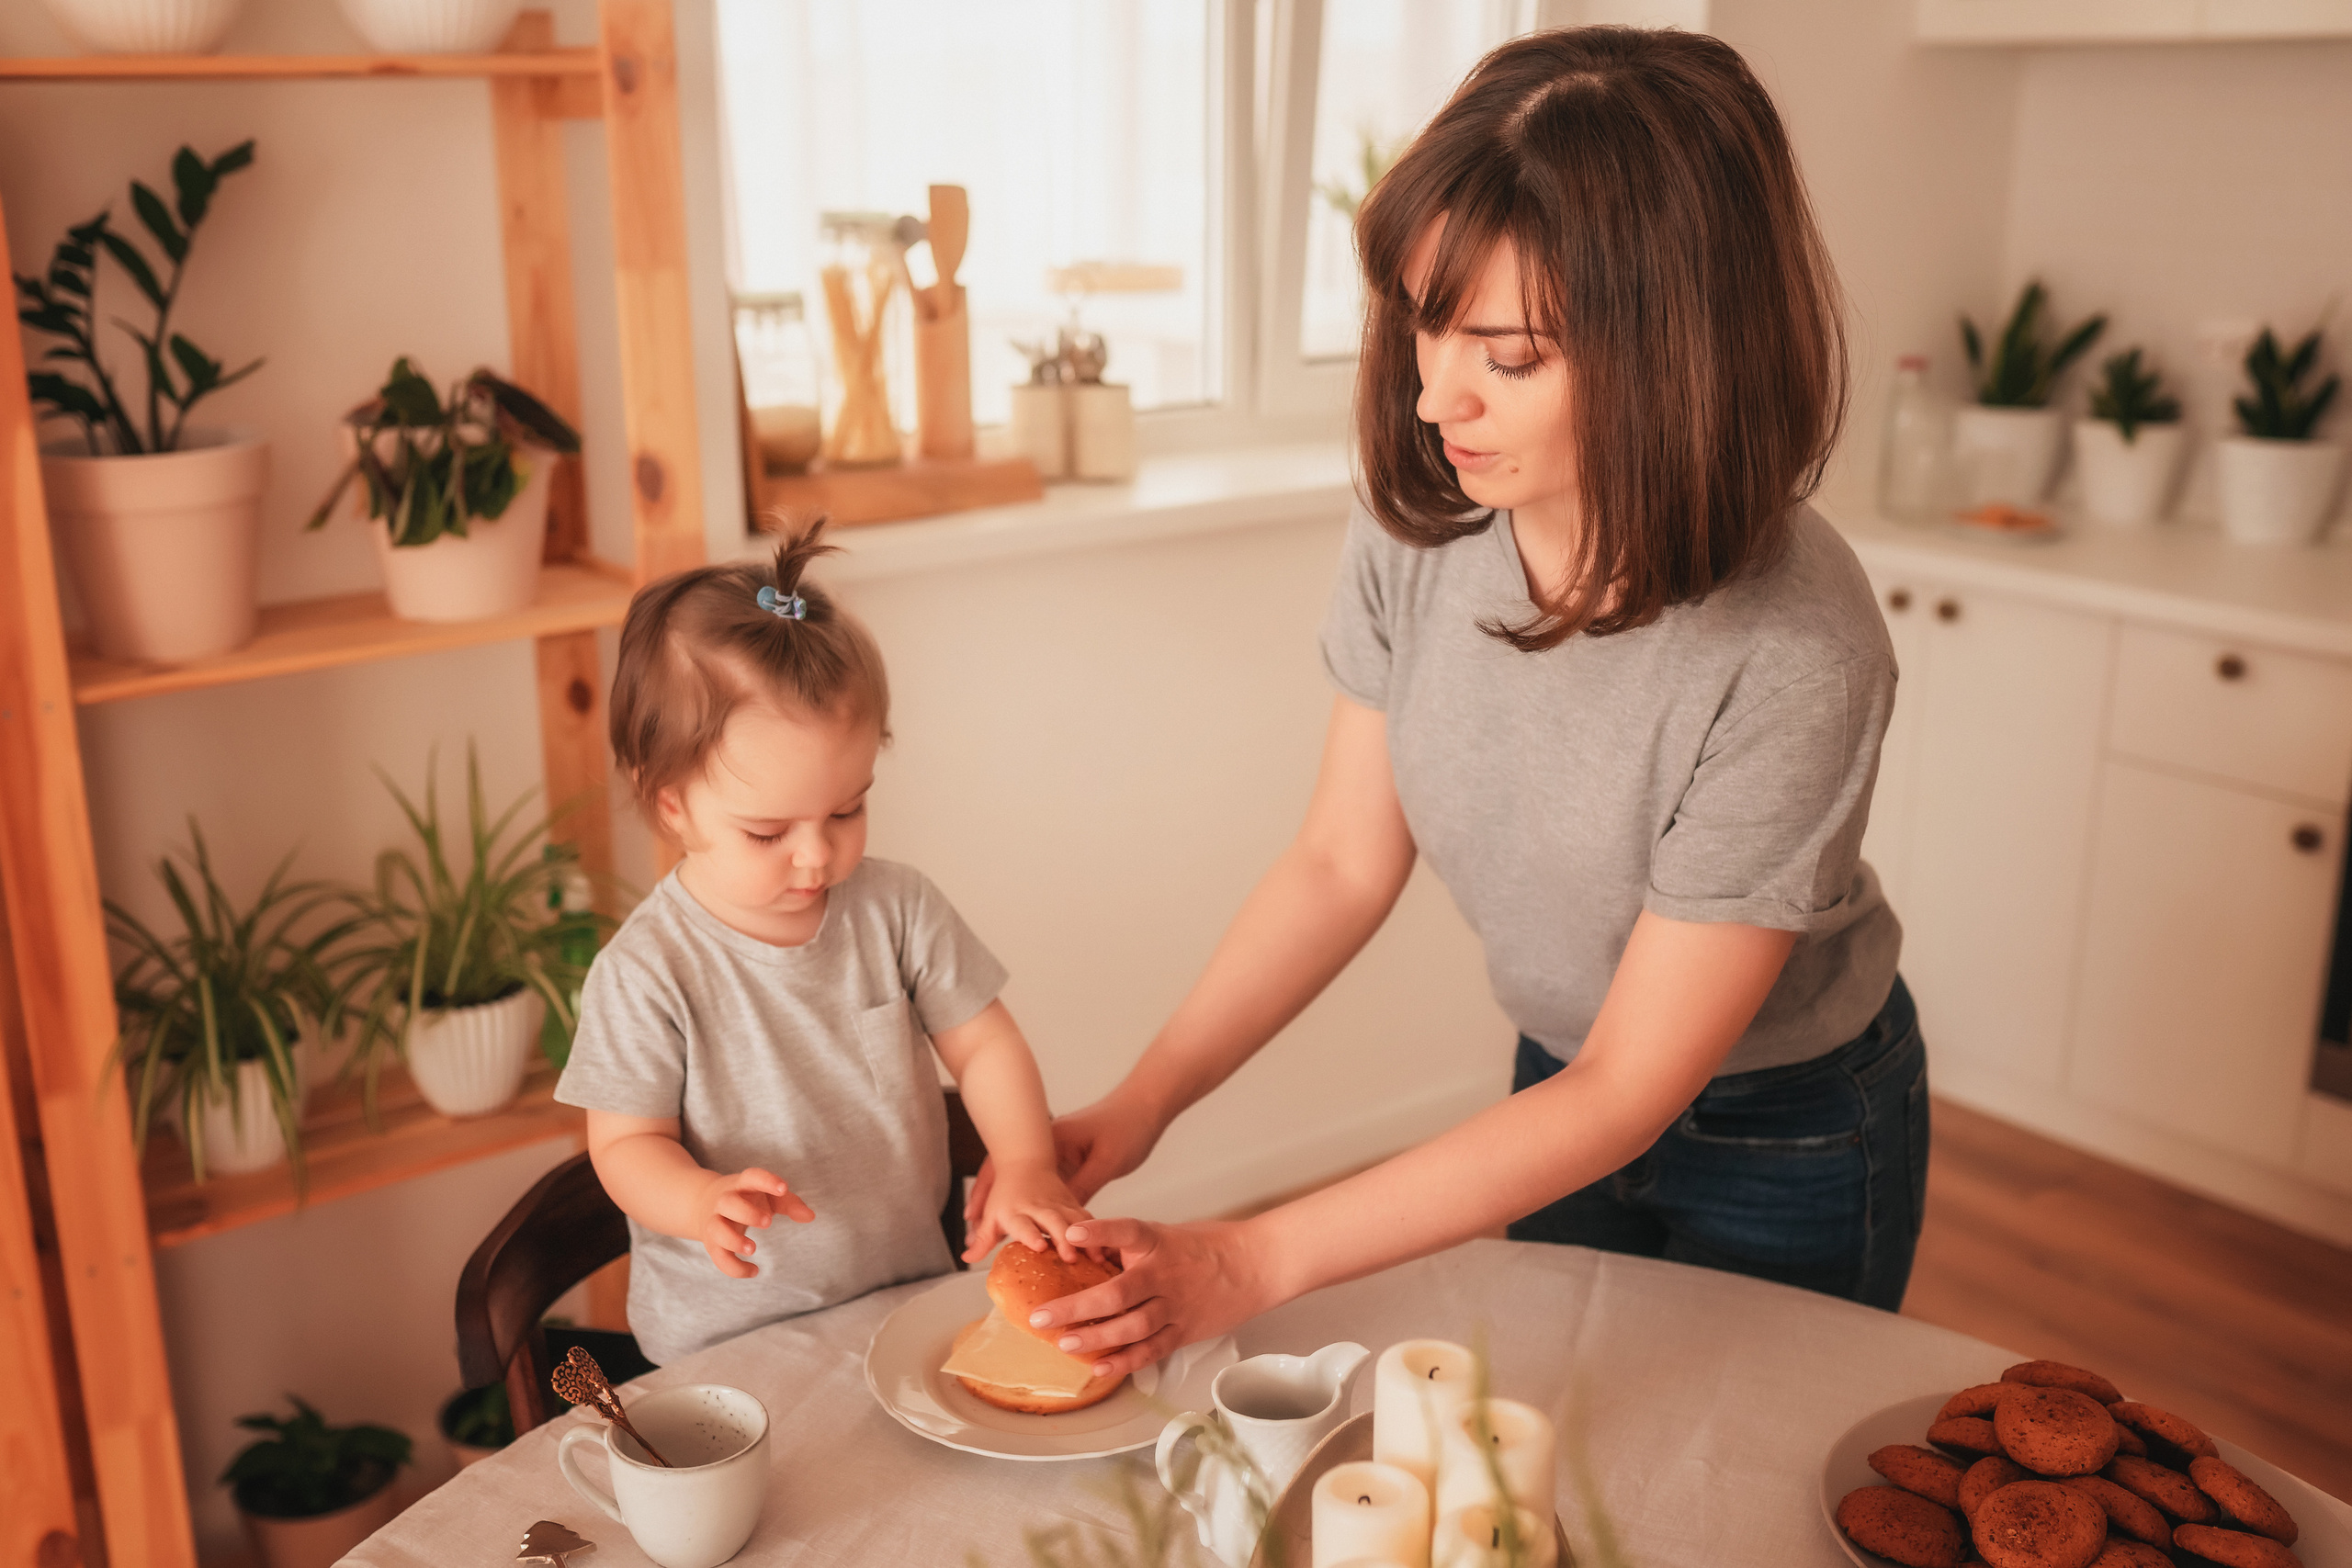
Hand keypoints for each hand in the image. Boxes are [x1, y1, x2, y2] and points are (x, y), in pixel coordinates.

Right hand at [696, 1167, 814, 1278]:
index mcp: (741, 1185)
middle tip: (768, 1222)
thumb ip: (789, 1203)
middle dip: (747, 1212)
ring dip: (733, 1240)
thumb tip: (810, 1216)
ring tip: (753, 1248)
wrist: (703, 1203)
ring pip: (716, 1229)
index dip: (766, 1180)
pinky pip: (718, 1257)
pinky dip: (734, 1268)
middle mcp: (724, 1201)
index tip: (783, 1188)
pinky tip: (754, 1271)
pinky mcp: (711, 1244)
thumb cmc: (746, 1199)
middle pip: (728, 1202)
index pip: (751, 1177)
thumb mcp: (768, 1196)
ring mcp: (714, 1222)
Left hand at [964, 1159, 1089, 1263]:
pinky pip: (1087, 1218)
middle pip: (1053, 1221)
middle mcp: (1038, 1207)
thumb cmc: (1006, 1195)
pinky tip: (1106, 1250)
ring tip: (1097, 1258)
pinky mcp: (1073, 1203)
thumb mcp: (991, 1216)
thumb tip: (967, 1259)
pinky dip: (1098, 1232)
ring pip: (1075, 1219)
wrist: (1025, 1162)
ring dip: (1087, 1238)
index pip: (1022, 1224)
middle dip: (1064, 1239)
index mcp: (1016, 1211)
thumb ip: (981, 1239)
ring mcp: (1058, 1204)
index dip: (1030, 1235)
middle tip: (1071, 1257)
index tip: (1039, 1246)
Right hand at [966, 1091, 1164, 1223]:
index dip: (989, 1191)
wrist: (1148, 1106)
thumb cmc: (1129, 1127)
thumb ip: (1082, 1187)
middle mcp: (1052, 1145)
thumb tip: (1058, 1220)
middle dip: (991, 1201)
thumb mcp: (1106, 1161)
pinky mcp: (1072, 1160)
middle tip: (974, 1230)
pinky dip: (1035, 1203)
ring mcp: (1061, 1153)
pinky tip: (1030, 1223)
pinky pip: (1047, 1185)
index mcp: (1054, 1140)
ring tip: (990, 1230)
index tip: (974, 1215)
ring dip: (1009, 1204)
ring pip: (1026, 1183)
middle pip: (1010, 1175)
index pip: (1010, 1166)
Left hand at [1019, 1216, 1281, 1378]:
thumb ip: (1128, 1245)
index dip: (1099, 1232)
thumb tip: (1083, 1250)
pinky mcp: (1185, 1331)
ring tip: (1064, 1343)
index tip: (1071, 1234)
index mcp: (1158, 1242)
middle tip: (1041, 1316)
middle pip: (1119, 1293)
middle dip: (1076, 1306)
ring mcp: (1176, 1307)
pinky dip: (1125, 1361)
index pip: (1128, 1232)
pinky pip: (1152, 1350)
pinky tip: (1100, 1367)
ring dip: (1096, 1338)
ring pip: (1133, 1327)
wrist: (1254, 1265)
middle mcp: (1165, 1275)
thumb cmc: (1205, 1246)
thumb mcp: (1165, 1234)